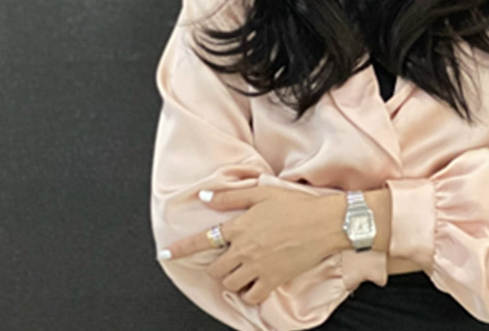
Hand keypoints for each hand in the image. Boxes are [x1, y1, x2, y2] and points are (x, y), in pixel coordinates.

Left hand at [161, 185, 345, 304]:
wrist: (324, 222)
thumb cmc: (296, 204)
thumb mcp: (263, 192)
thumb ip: (231, 197)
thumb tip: (205, 197)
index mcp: (240, 226)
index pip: (203, 240)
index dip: (181, 249)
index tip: (164, 254)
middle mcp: (245, 249)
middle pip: (216, 269)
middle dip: (217, 266)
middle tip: (229, 260)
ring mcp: (259, 266)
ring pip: (231, 284)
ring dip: (233, 279)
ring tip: (243, 270)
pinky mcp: (274, 279)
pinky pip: (252, 296)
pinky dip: (250, 293)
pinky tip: (256, 282)